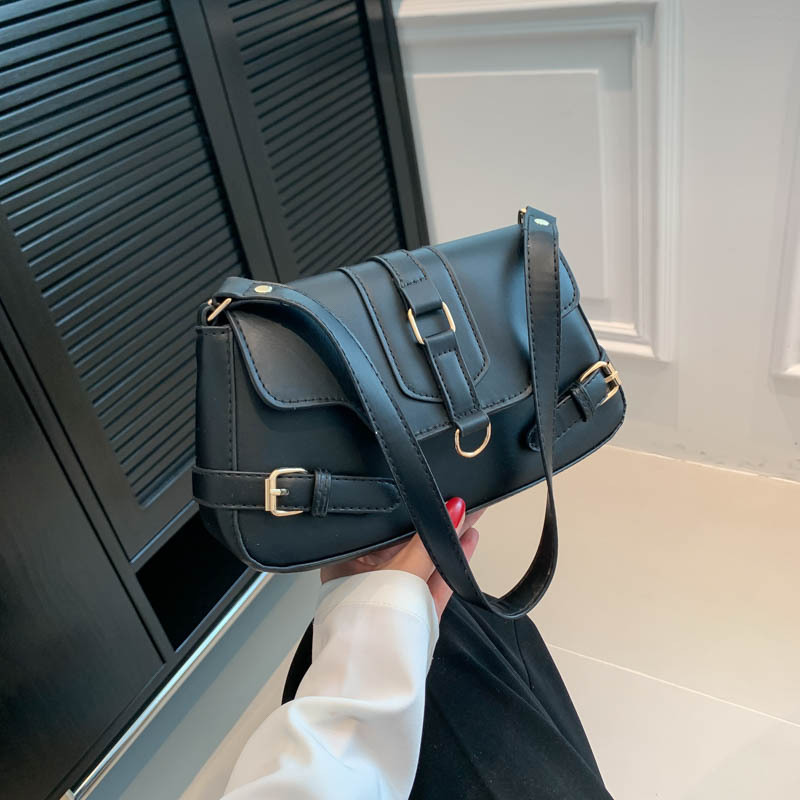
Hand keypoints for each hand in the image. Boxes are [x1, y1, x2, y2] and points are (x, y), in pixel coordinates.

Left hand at [320, 497, 482, 619]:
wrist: (377, 685)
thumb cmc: (372, 624)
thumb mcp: (401, 572)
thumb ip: (429, 542)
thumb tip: (456, 507)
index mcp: (348, 558)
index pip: (381, 524)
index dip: (407, 506)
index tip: (432, 490)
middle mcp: (367, 573)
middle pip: (406, 541)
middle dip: (434, 521)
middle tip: (462, 497)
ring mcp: (392, 593)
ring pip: (424, 559)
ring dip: (448, 538)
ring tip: (475, 512)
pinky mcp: (414, 611)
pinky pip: (433, 579)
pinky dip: (451, 561)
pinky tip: (470, 540)